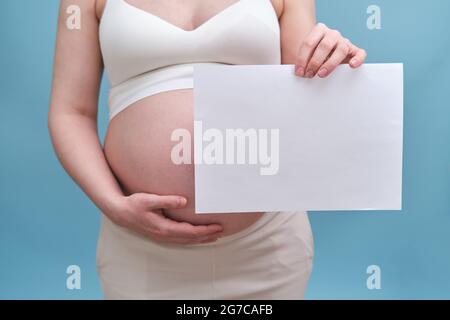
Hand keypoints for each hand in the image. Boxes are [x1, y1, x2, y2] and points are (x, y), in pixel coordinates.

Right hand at [108, 193, 223, 244]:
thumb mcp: (149, 200)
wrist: (120, 213)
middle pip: (191, 238)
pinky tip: (197, 236)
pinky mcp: (161, 235)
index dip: (205, 230)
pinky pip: (180, 240)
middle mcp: (165, 235)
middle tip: (222, 231)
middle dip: (207, 235)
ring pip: (186, 241)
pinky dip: (191, 239)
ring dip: (201, 239)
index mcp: (164, 228)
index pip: (190, 232)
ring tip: (214, 236)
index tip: (217, 227)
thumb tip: (184, 201)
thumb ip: (167, 200)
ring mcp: (162, 237)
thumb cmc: (134, 205)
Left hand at [295, 23, 366, 77]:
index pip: (309, 43)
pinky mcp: (354, 51)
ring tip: (321, 74)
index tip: (299, 72)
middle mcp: (333, 34)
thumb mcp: (306, 56)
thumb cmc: (314, 56)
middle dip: (315, 62)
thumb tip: (299, 73)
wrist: (326, 55)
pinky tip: (352, 66)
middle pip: (325, 45)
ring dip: (330, 64)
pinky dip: (357, 59)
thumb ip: (303, 61)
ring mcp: (344, 41)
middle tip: (309, 74)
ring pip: (341, 49)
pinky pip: (360, 53)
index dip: (302, 59)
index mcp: (319, 30)